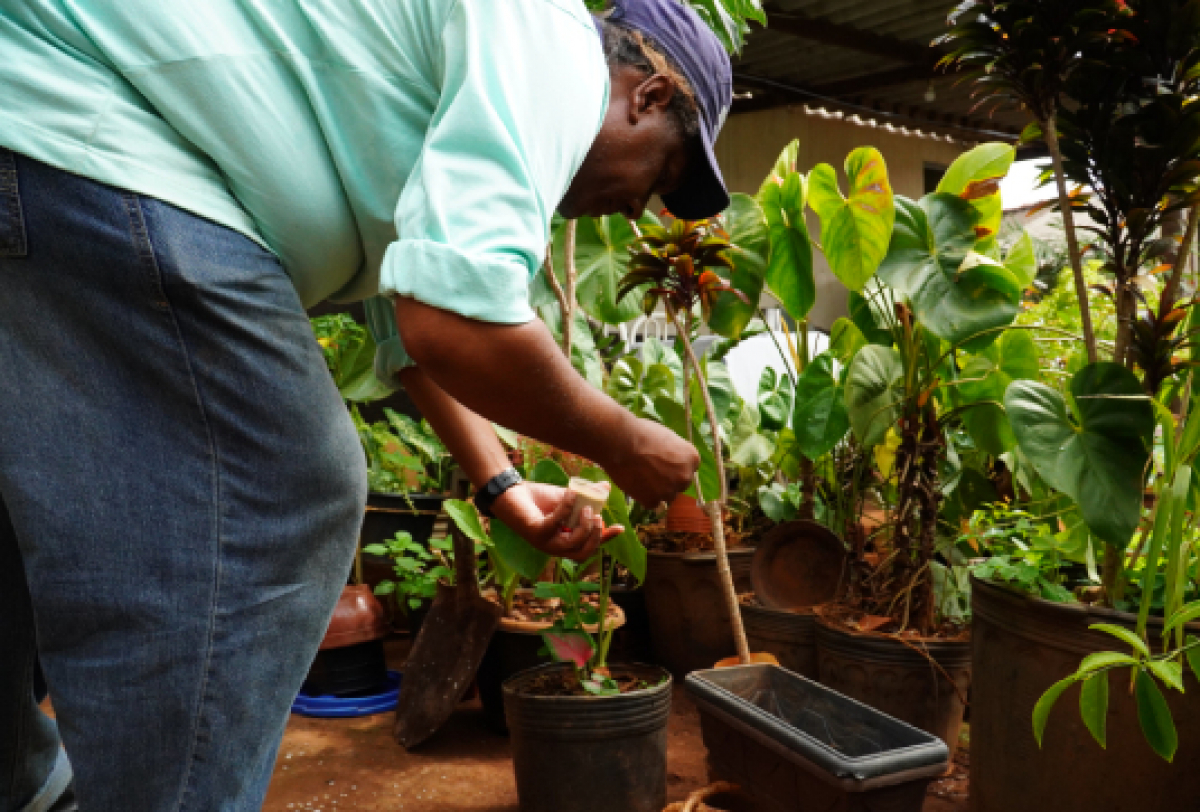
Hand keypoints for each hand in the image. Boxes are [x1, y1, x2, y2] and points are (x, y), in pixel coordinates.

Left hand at [490, 482, 622, 561]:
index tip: (620, 528)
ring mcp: (544, 542)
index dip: (605, 540)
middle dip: (595, 539)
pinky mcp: (535, 532)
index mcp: (564, 541)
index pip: (589, 547)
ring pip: (571, 546)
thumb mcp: (567, 497)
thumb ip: (585, 496)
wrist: (511, 492)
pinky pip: (556, 524)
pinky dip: (566, 508)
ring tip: (587, 509)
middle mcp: (555, 547)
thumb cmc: (538, 498)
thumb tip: (605, 486)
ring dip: (584, 528)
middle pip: (582, 554)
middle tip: (599, 519)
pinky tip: (570, 493)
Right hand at [603, 417, 699, 507]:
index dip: (675, 466)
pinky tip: (634, 484)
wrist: (621, 443)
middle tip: (652, 471)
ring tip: (640, 477)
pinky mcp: (652, 501)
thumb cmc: (642, 433)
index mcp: (692, 458)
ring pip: (666, 495)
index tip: (664, 462)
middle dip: (669, 479)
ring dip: (657, 490)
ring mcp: (669, 491)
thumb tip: (670, 458)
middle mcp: (685, 477)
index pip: (689, 468)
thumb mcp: (667, 436)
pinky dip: (644, 496)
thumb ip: (674, 452)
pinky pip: (651, 502)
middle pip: (680, 483)